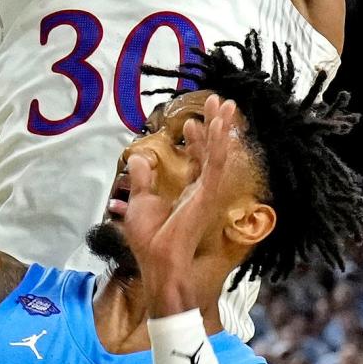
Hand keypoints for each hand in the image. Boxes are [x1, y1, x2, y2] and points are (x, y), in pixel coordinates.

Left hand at [123, 94, 235, 310]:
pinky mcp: (208, 195)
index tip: (190, 121)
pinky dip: (219, 144)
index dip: (196, 139)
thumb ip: (142, 179)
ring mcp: (207, 192)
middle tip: (218, 101)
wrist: (158, 262)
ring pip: (219, 153)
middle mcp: (201, 190)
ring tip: (225, 104)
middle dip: (215, 125)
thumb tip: (137, 157)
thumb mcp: (140, 201)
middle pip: (212, 151)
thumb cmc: (151, 240)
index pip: (197, 160)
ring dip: (222, 127)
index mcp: (188, 193)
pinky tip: (220, 125)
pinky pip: (216, 165)